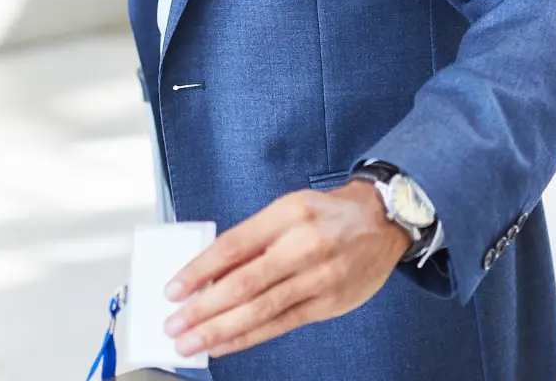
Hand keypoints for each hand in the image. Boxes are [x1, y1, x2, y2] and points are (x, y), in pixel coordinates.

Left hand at [165, 182, 409, 359]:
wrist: (382, 221)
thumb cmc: (326, 214)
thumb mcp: (285, 210)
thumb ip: (250, 239)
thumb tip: (209, 273)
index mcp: (286, 216)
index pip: (233, 246)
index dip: (199, 271)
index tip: (173, 289)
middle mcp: (303, 247)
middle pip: (244, 284)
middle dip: (204, 309)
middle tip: (175, 325)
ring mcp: (319, 278)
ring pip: (261, 310)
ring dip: (221, 330)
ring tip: (192, 342)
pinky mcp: (329, 303)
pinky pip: (282, 324)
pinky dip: (249, 337)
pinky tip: (225, 345)